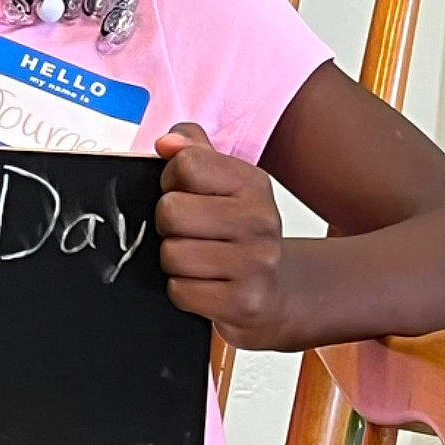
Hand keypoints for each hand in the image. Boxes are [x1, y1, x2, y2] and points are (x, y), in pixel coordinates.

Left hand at [155, 123, 290, 349]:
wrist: (278, 292)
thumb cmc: (239, 234)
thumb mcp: (223, 184)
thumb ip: (192, 151)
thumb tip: (167, 142)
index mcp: (253, 183)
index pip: (187, 164)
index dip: (171, 181)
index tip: (185, 194)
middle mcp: (261, 220)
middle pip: (171, 211)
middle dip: (167, 226)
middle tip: (189, 233)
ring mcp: (257, 263)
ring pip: (172, 254)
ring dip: (174, 261)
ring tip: (198, 260)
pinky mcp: (245, 302)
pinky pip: (180, 291)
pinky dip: (182, 290)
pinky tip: (204, 285)